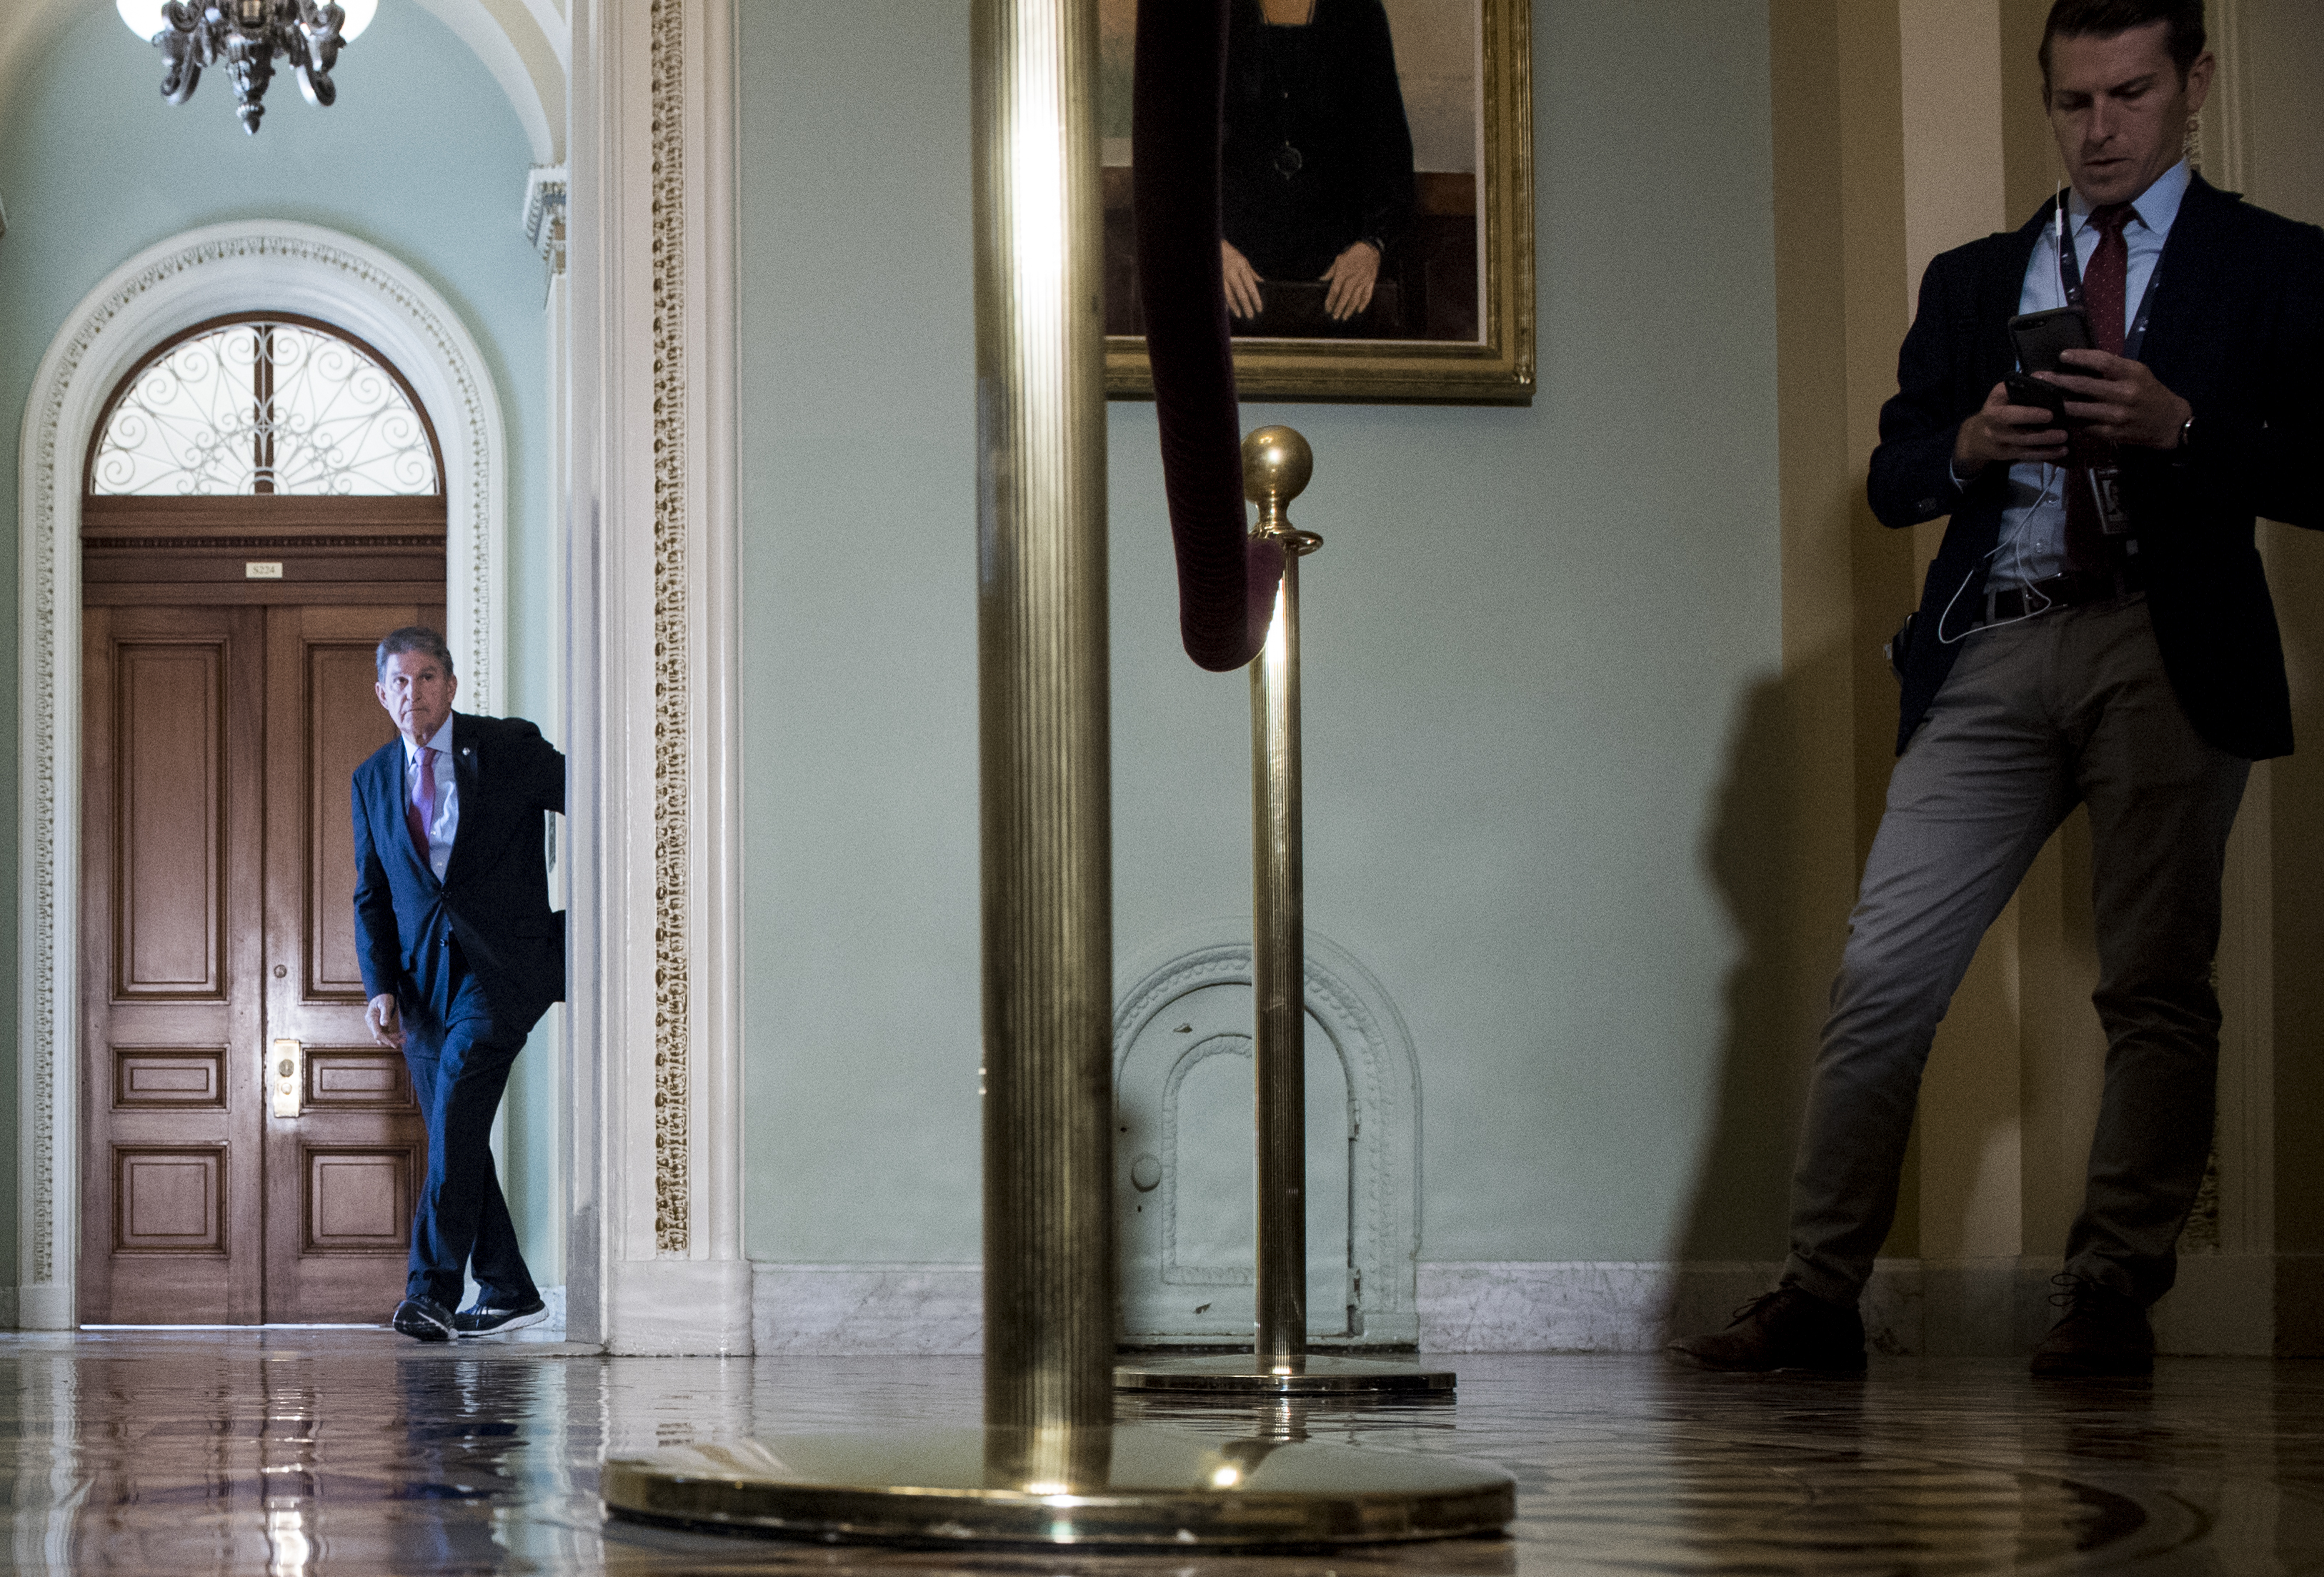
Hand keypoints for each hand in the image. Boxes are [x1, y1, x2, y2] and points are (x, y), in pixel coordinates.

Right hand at [366, 993, 404, 1048]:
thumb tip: (384, 1024)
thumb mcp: (385, 1004)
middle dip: (390, 1040)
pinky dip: (393, 1035)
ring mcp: (376, 1025)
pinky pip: (386, 1033)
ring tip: (404, 1039)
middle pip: (380, 1037)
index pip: (377, 1033)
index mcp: (371, 1019)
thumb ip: (385, 1014)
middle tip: (403, 1041)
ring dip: (392, 1039)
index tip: (394, 1044)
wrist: (382, 994)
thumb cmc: (383, 997)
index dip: (386, 1040)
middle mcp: (372, 1023)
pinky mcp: (380, 1025)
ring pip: (383, 1036)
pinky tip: (401, 1034)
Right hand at [1221, 240, 1264, 319]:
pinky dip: (1224, 301)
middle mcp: (1233, 272)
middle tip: (1251, 315)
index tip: (1259, 308)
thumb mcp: (1244, 260)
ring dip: (1235, 306)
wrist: (1215, 246)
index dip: (1256, 299)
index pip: (1251, 286)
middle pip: (1241, 292)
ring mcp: (1223, 275)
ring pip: (1229, 294)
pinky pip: (1220, 292)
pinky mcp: (1215, 278)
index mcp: (1242, 267)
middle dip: (1246, 305)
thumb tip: (1262, 282)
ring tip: (1240, 314)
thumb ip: (1252, 272)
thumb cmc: (1231, 254)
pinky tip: (1226, 309)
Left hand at [1318, 240, 1379, 320]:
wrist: (1370, 248)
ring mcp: (1363, 280)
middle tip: (1335, 317)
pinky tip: (1359, 310)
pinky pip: (1367, 295)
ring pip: (1356, 298)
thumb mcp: (1339, 259)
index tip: (1327, 308)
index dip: (1330, 301)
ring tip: (1345, 317)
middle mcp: (1353, 278)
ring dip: (1350, 309)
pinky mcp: (1370, 281)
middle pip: (1345, 296)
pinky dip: (1363, 304)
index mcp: (1343, 272)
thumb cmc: (1353, 253)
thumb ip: (1330, 272)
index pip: (1335, 290)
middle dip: (1339, 308)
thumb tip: (1321, 280)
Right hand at [1954, 380, 2067, 471]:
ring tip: (2064, 439)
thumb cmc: (1998, 409)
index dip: (2028, 414)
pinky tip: (2061, 451)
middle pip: (2015, 431)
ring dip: (2044, 443)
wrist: (1977, 436)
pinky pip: (2026, 455)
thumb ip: (2019, 387)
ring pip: (2022, 445)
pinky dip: (2044, 454)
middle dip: (2038, 431)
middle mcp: (1993, 425)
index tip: (2049, 414)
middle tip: (2061, 429)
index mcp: (1993, 406)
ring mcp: (1998, 442)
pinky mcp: (2004, 454)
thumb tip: (2042, 376)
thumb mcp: (2001, 395)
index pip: (2008, 410)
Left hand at [2043, 349, 2193, 449]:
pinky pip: (2083, 425)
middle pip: (2085, 386)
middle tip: (2038, 376)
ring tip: (2040, 397)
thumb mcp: (2138, 373)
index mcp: (2132, 374)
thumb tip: (2082, 361)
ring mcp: (2116, 416)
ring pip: (2079, 409)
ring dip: (2058, 403)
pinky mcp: (2110, 433)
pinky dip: (2069, 419)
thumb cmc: (2149, 392)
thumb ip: (2114, 368)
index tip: (2062, 355)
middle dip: (2058, 381)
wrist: (2168, 423)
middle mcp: (2125, 394)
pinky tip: (2055, 414)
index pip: (2103, 362)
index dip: (2081, 357)